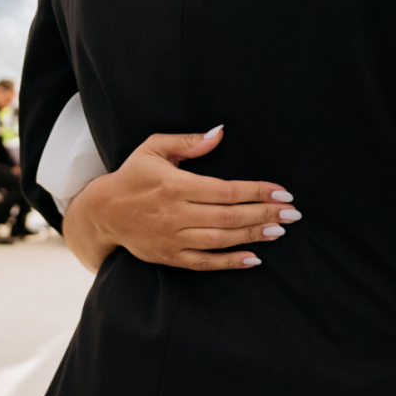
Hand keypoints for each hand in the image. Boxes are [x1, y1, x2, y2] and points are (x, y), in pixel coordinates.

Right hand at [62, 126, 297, 272]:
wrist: (102, 212)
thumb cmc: (133, 175)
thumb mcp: (154, 148)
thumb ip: (189, 142)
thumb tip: (221, 133)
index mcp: (175, 185)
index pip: (226, 190)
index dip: (257, 191)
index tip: (283, 192)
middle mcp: (175, 214)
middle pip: (229, 216)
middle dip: (264, 214)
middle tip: (293, 214)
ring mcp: (173, 238)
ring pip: (221, 240)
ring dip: (253, 236)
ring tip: (279, 231)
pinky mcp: (170, 257)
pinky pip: (205, 263)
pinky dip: (230, 262)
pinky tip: (254, 259)